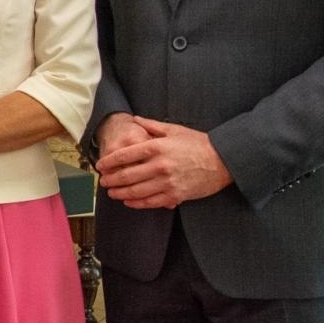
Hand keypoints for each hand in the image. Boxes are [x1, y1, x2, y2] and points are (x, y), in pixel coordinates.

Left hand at [96, 117, 231, 209]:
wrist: (223, 161)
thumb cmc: (198, 143)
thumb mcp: (174, 130)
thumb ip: (151, 126)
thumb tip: (134, 119)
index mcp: (157, 147)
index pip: (125, 155)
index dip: (109, 162)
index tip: (100, 165)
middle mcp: (159, 165)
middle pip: (127, 175)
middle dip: (111, 179)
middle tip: (103, 181)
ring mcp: (167, 182)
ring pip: (136, 190)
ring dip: (120, 192)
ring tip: (111, 192)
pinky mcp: (175, 194)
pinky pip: (150, 201)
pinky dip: (136, 202)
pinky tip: (128, 201)